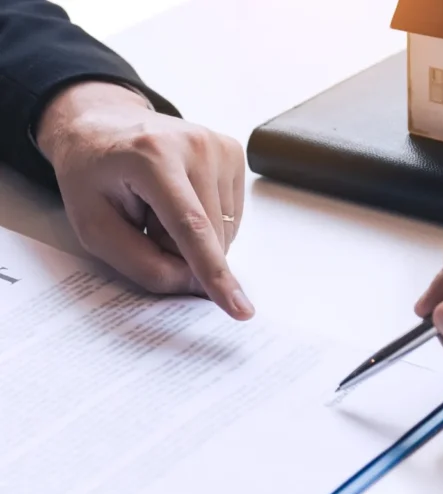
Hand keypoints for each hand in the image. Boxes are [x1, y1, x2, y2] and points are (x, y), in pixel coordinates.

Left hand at [36, 81, 252, 320]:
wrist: (103, 124)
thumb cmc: (93, 176)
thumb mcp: (94, 228)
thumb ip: (141, 264)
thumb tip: (195, 285)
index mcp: (152, 157)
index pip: (191, 227)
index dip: (214, 272)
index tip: (239, 308)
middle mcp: (195, 146)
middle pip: (210, 236)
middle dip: (181, 251)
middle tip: (145, 223)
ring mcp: (219, 146)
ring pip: (225, 231)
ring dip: (194, 238)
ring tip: (161, 207)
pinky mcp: (232, 153)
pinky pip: (232, 216)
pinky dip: (207, 223)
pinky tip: (182, 200)